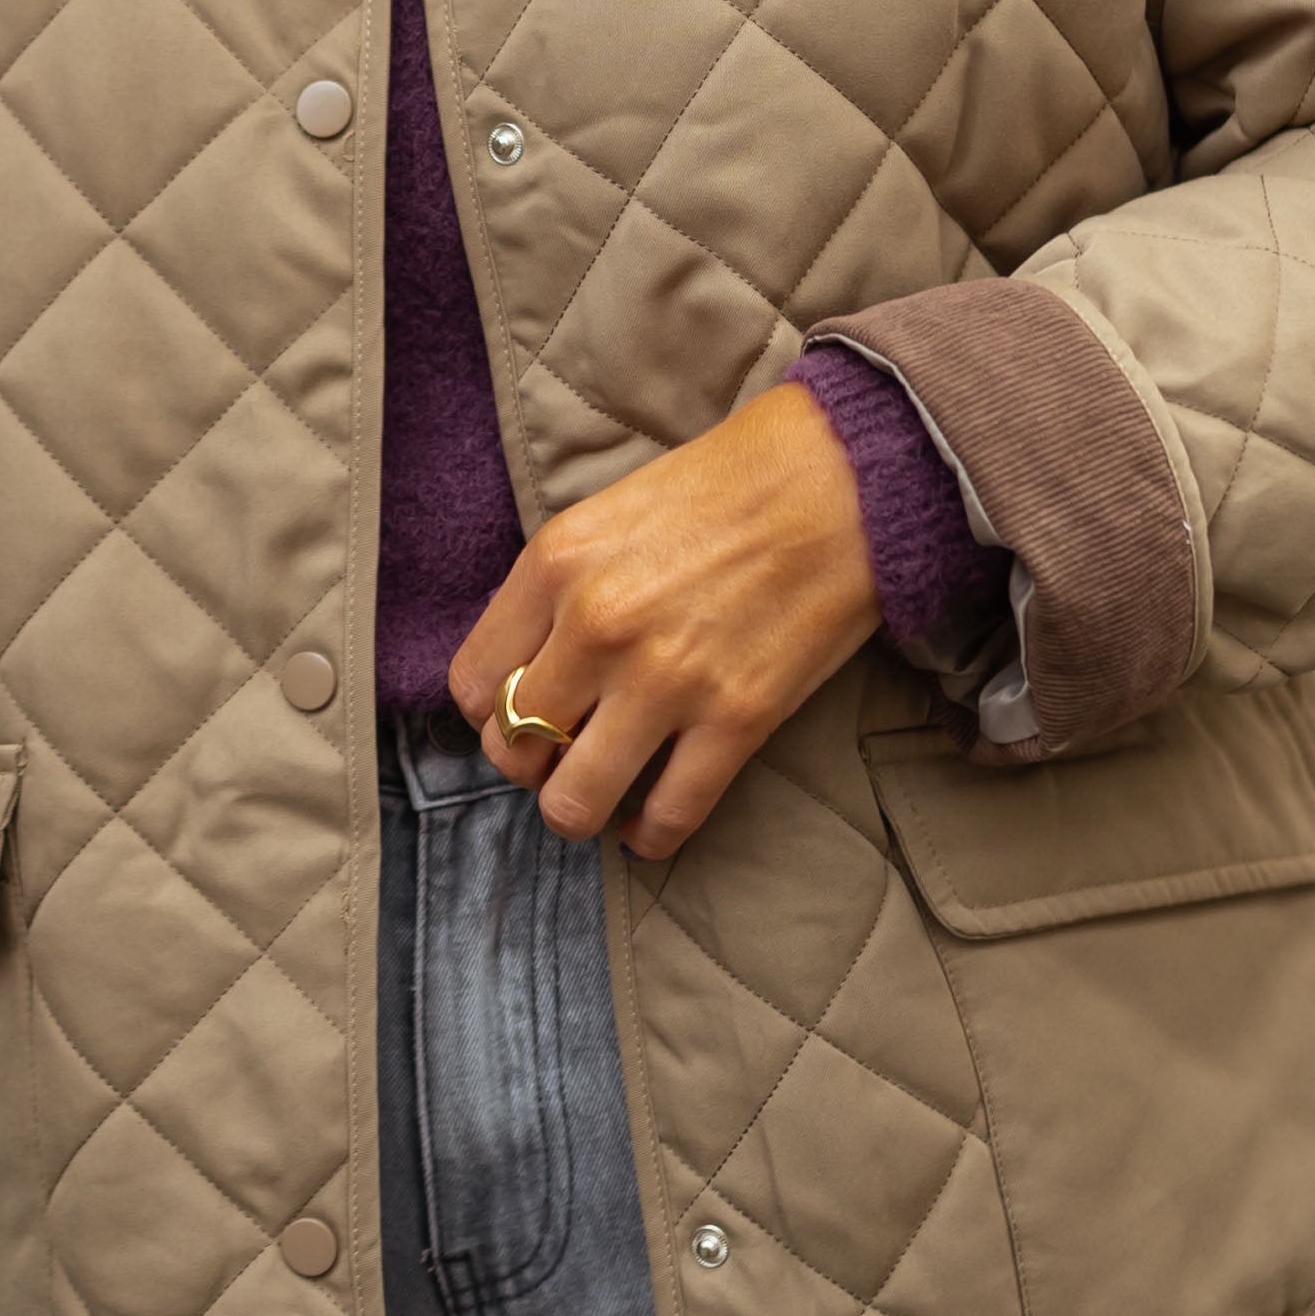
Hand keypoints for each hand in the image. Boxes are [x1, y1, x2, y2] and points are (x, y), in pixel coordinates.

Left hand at [447, 381, 880, 858]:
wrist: (841, 479)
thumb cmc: (728, 484)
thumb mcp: (608, 514)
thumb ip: (557, 589)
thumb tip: (528, 666)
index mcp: (556, 565)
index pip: (473, 684)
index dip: (491, 712)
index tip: (522, 713)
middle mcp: (597, 627)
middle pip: (514, 750)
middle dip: (531, 765)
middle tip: (562, 757)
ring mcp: (666, 680)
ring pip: (572, 804)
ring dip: (578, 812)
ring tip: (600, 798)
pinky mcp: (736, 720)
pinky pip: (668, 816)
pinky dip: (650, 836)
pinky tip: (649, 826)